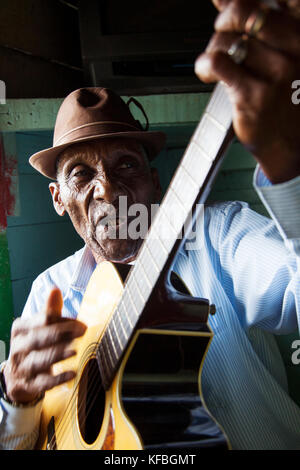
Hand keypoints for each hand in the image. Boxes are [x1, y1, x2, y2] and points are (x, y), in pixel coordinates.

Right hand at [3, 288, 86, 404]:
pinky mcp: (28, 385)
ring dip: (57, 354)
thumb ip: (49, 311)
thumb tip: (55, 289)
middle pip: (38, 339)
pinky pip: (42, 383)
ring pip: (38, 360)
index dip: (62, 320)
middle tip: (81, 331)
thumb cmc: (32, 346)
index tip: (81, 323)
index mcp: (21, 329)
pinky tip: (72, 373)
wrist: (16, 376)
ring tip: (74, 350)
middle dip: (60, 334)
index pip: (42, 321)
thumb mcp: (37, 328)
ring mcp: (22, 367)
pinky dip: (57, 379)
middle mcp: (18, 347)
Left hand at [195, 0, 299, 182]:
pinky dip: (204, 64)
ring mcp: (276, 73)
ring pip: (227, 40)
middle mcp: (294, 50)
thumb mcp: (285, 56)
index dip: (245, 0)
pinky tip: (207, 73)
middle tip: (223, 32)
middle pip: (245, 12)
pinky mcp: (253, 95)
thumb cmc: (288, 100)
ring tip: (217, 60)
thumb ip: (262, 25)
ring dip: (213, 47)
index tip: (227, 3)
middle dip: (225, 19)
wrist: (293, 146)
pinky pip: (217, 63)